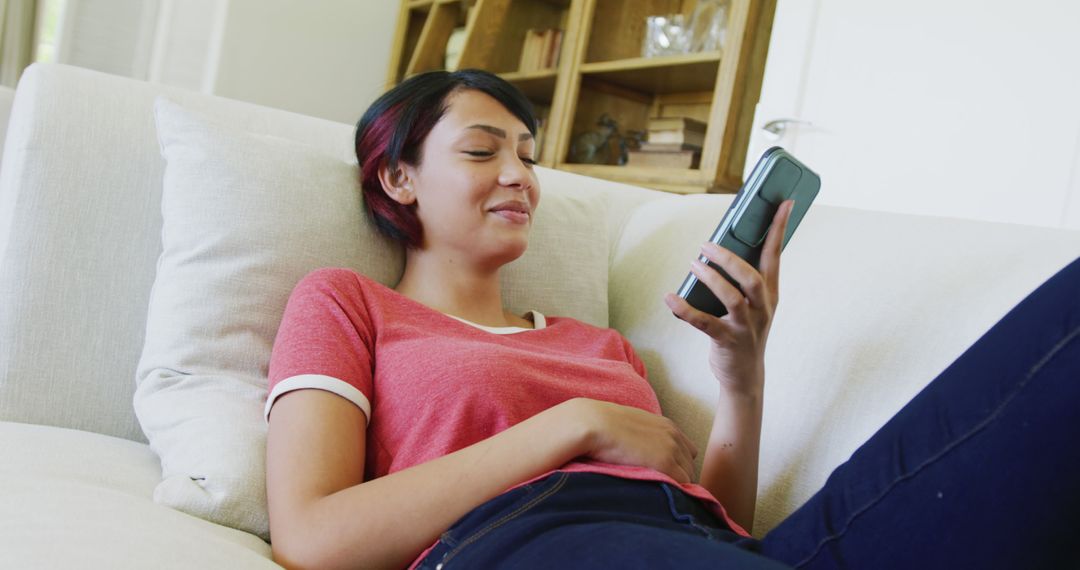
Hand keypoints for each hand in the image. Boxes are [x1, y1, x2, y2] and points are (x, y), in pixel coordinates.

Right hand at [561, 398, 698, 483]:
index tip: (662, 474)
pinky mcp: (665, 463)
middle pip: (690, 466)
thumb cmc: (602, 426)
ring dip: (674, 485)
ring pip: (687, 477)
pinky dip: (672, 491)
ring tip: (654, 490)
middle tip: (657, 486)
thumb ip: (643, 436)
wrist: (593, 423)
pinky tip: (655, 493)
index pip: (687, 452)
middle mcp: (674, 436)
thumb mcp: (630, 425)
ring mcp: (671, 449)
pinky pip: (681, 484)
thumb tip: (636, 450)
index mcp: (667, 426)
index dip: (677, 465)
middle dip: (677, 476)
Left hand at [664, 200, 793, 393]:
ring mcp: (747, 326)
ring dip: (710, 279)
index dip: (779, 229)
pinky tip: (670, 298)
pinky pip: (704, 323)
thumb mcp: (751, 304)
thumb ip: (741, 279)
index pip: (776, 255)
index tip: (784, 202)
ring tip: (693, 265)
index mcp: (770, 293)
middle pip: (752, 276)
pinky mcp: (727, 341)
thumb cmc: (744, 331)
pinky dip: (685, 310)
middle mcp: (762, 308)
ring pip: (732, 297)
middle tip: (706, 245)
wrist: (746, 376)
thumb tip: (718, 247)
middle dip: (729, 258)